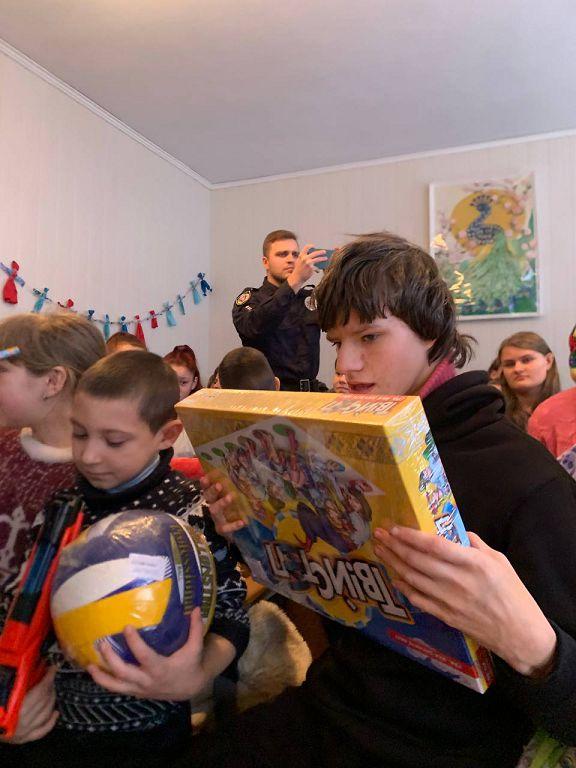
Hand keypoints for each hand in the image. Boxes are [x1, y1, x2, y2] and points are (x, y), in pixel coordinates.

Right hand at [1, 667, 57, 743]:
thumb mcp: (1, 689)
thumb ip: (12, 682)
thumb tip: (25, 669)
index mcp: (14, 707)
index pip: (39, 689)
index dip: (48, 677)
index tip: (52, 669)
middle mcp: (21, 720)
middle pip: (43, 700)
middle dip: (49, 686)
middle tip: (49, 677)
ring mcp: (23, 731)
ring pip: (45, 713)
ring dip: (51, 699)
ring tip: (51, 690)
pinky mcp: (22, 739)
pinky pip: (42, 730)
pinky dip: (51, 721)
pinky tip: (55, 713)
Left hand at [88, 608, 214, 700]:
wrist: (189, 688)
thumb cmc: (190, 664)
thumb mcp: (195, 648)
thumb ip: (196, 629)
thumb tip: (197, 608)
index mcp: (161, 669)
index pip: (144, 656)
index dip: (134, 643)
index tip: (126, 627)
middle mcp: (147, 681)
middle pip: (124, 672)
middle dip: (111, 659)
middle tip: (102, 643)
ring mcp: (139, 689)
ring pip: (116, 686)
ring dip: (101, 676)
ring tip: (89, 664)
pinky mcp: (135, 692)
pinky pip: (117, 689)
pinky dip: (105, 682)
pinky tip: (95, 672)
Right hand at [200, 472, 244, 537]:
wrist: (234, 531)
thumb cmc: (233, 508)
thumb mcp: (232, 496)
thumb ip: (233, 486)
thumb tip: (243, 471)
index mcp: (214, 496)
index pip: (207, 487)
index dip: (205, 483)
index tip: (204, 478)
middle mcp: (213, 505)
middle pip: (209, 497)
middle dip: (213, 491)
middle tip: (219, 485)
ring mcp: (216, 518)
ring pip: (215, 510)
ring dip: (221, 503)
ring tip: (230, 497)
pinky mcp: (222, 529)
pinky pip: (226, 527)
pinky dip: (234, 525)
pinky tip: (243, 522)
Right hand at [287, 244, 326, 291]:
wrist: (297, 278)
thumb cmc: (299, 269)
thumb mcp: (299, 262)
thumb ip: (305, 258)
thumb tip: (316, 256)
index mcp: (301, 255)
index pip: (306, 247)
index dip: (310, 246)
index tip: (314, 246)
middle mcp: (305, 258)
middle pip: (315, 253)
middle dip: (321, 252)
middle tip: (324, 251)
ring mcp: (308, 263)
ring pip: (318, 259)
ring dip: (323, 258)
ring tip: (326, 258)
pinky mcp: (311, 268)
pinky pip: (317, 267)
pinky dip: (318, 269)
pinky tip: (318, 270)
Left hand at [373, 527, 556, 677]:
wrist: (520, 634)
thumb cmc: (513, 594)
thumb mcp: (500, 561)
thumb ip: (476, 544)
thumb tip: (456, 531)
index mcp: (473, 563)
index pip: (434, 545)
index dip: (411, 536)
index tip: (395, 527)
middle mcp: (457, 580)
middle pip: (417, 560)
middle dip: (394, 545)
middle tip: (378, 534)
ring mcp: (449, 600)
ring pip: (413, 578)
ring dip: (393, 563)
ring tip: (380, 550)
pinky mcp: (445, 616)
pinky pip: (418, 600)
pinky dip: (404, 588)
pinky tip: (394, 577)